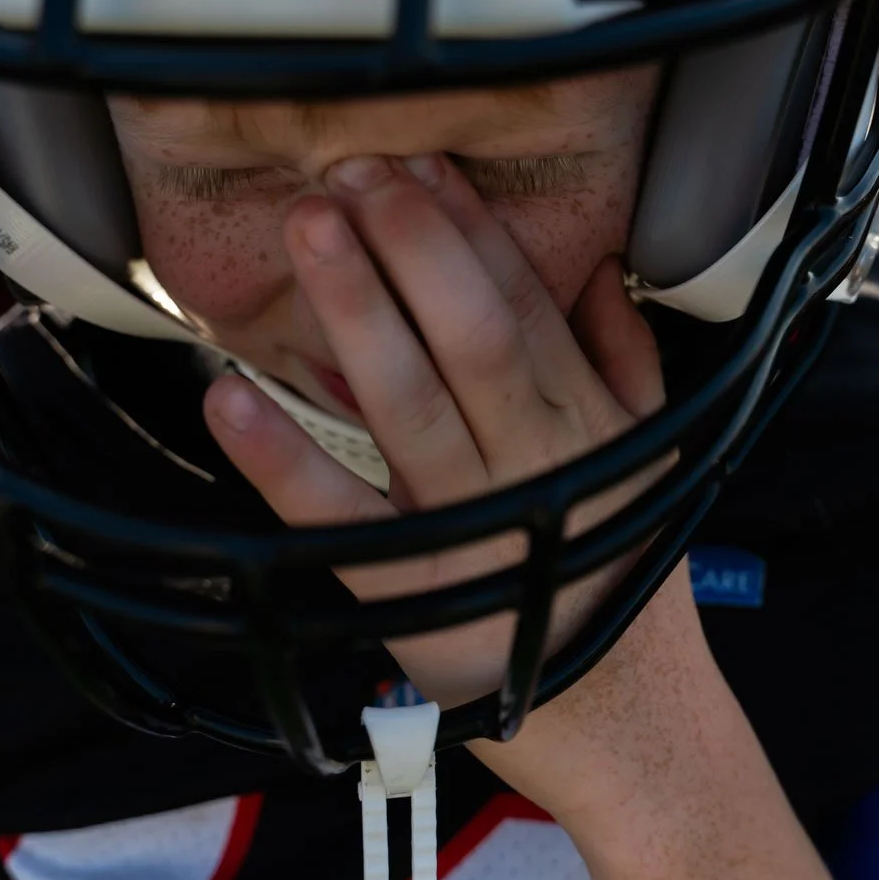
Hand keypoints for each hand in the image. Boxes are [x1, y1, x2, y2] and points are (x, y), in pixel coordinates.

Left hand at [203, 151, 667, 707]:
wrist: (624, 717)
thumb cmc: (622, 572)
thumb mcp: (649, 455)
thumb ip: (626, 356)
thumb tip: (599, 261)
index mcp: (590, 422)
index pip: (527, 304)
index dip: (472, 229)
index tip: (421, 162)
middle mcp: (535, 464)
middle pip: (474, 336)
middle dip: (414, 247)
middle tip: (355, 171)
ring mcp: (471, 530)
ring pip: (411, 404)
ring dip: (357, 311)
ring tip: (309, 231)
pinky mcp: (409, 595)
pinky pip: (341, 520)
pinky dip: (284, 460)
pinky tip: (230, 394)